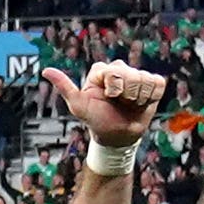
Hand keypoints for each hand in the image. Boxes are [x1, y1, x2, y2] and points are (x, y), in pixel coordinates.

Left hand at [42, 60, 164, 146]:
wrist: (117, 135)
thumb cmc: (96, 119)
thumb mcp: (78, 105)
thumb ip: (64, 86)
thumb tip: (45, 70)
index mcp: (101, 71)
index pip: (114, 71)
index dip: (114, 87)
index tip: (108, 97)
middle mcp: (120, 68)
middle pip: (131, 75)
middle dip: (125, 94)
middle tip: (119, 103)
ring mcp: (138, 75)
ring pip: (145, 80)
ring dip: (137, 98)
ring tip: (128, 105)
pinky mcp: (154, 82)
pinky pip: (157, 84)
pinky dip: (150, 98)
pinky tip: (141, 103)